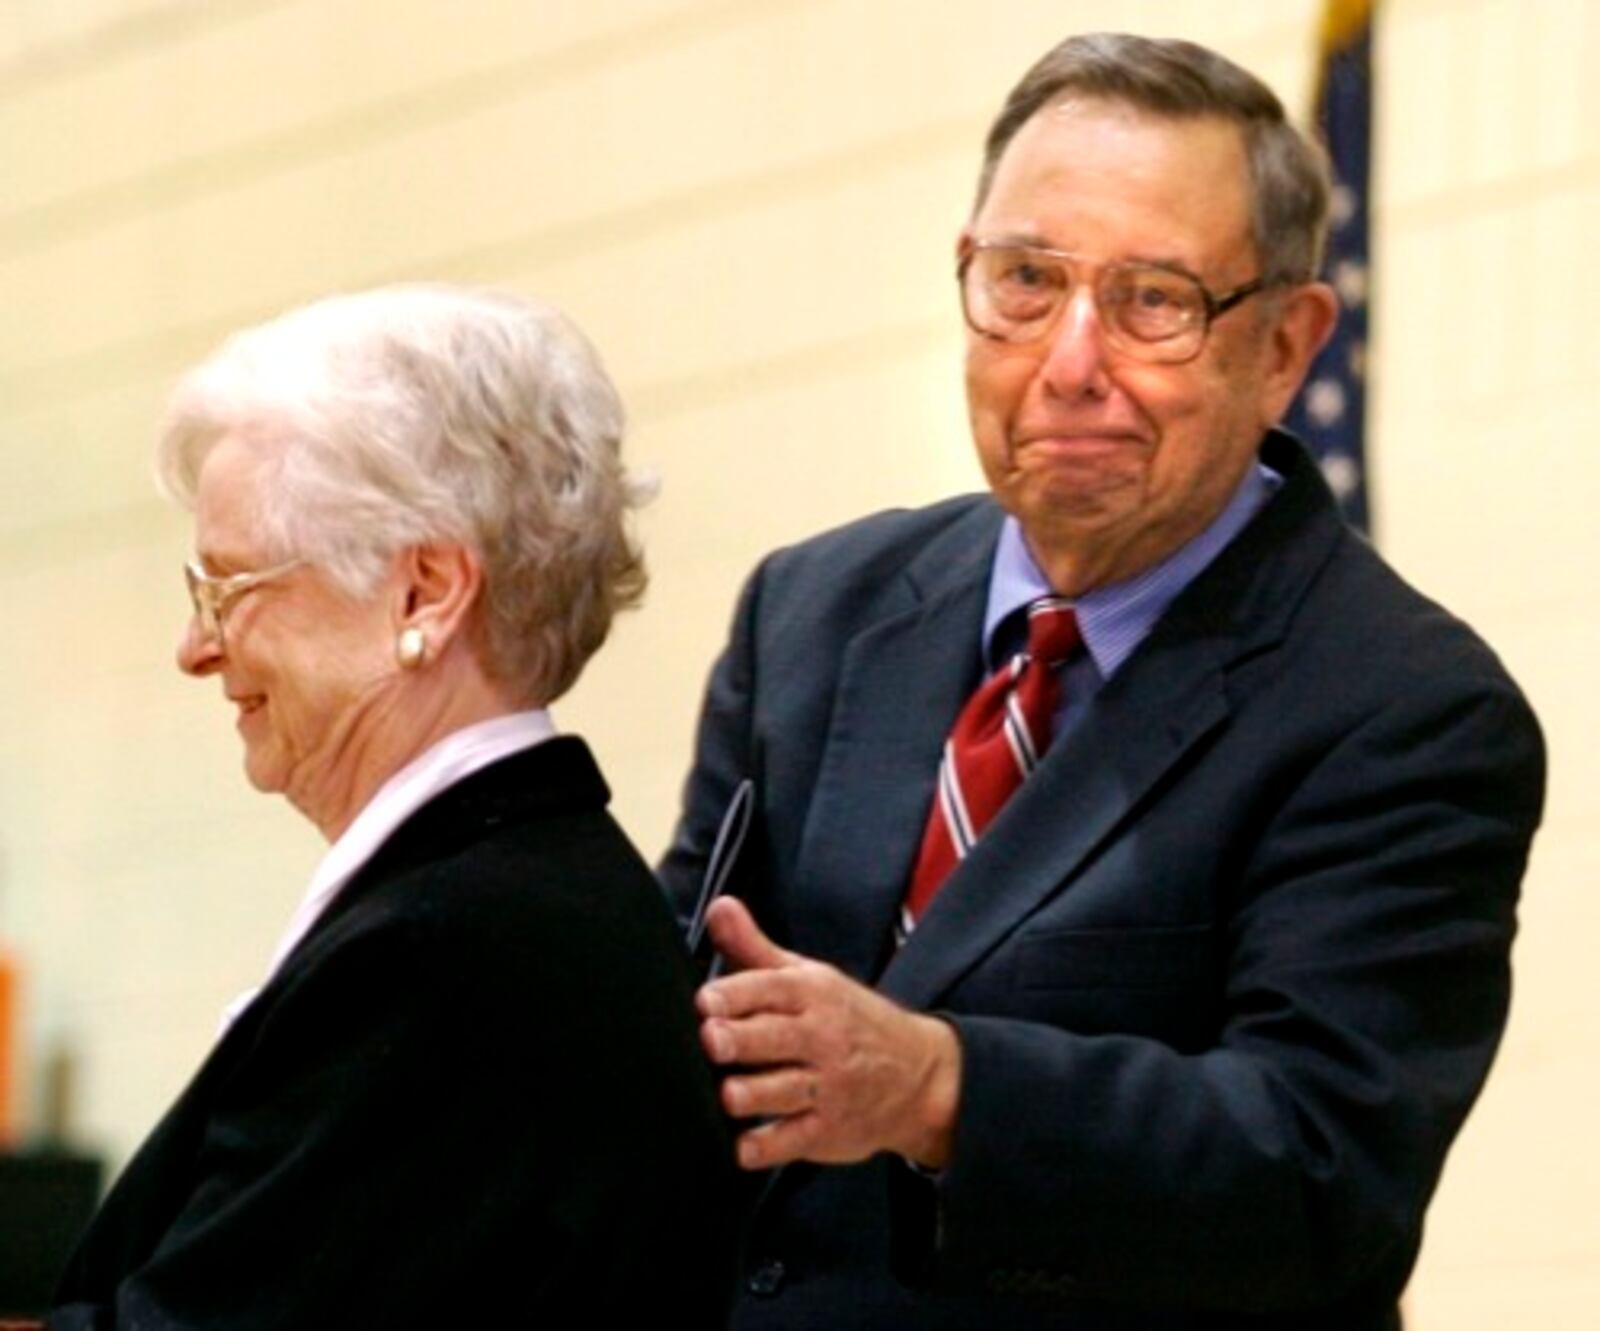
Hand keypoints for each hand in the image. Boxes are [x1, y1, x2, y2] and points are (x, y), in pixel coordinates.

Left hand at [697, 897, 961, 1170]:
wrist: (919, 1074)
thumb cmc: (846, 1019)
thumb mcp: (808, 977)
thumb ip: (754, 948)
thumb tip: (719, 906)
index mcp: (812, 994)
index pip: (772, 988)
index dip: (736, 994)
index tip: (705, 1001)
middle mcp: (821, 1038)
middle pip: (775, 1038)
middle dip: (741, 1041)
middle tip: (713, 1042)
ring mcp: (826, 1086)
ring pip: (782, 1091)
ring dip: (750, 1095)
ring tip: (728, 1094)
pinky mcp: (827, 1131)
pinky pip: (793, 1142)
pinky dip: (765, 1147)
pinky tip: (742, 1146)